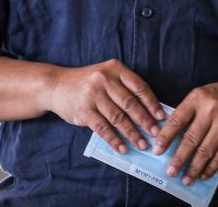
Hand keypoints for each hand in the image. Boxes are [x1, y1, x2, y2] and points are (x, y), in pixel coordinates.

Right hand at [42, 59, 164, 153]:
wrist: (56, 85)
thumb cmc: (87, 83)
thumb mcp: (105, 75)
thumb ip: (124, 88)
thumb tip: (149, 111)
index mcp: (114, 68)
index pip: (138, 86)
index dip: (152, 103)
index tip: (161, 117)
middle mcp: (103, 79)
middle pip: (130, 103)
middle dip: (145, 121)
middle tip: (156, 134)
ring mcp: (92, 95)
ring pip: (118, 118)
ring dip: (132, 133)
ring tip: (142, 144)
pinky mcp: (83, 111)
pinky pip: (103, 128)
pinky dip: (114, 140)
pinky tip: (123, 147)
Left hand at [152, 77, 217, 184]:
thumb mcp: (203, 94)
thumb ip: (189, 112)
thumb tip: (171, 137)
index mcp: (198, 98)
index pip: (177, 120)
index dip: (165, 137)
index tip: (157, 150)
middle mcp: (211, 111)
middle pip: (190, 139)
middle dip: (178, 158)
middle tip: (170, 171)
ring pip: (205, 151)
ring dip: (194, 168)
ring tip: (185, 179)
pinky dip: (210, 168)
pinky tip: (203, 175)